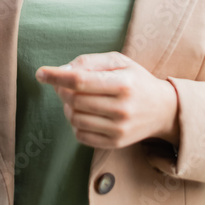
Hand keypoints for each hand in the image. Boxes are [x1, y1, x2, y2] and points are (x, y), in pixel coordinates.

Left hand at [35, 51, 179, 149]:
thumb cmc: (136, 80)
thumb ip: (90, 62)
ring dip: (67, 106)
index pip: (80, 81)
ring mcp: (119, 129)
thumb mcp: (119, 61)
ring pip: (75, 118)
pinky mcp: (115, 143)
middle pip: (75, 100)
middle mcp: (122, 108)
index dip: (56, 76)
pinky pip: (81, 135)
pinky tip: (83, 113)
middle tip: (63, 84)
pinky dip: (75, 123)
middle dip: (61, 90)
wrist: (163, 109)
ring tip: (76, 98)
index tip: (40, 73)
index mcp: (123, 83)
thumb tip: (62, 70)